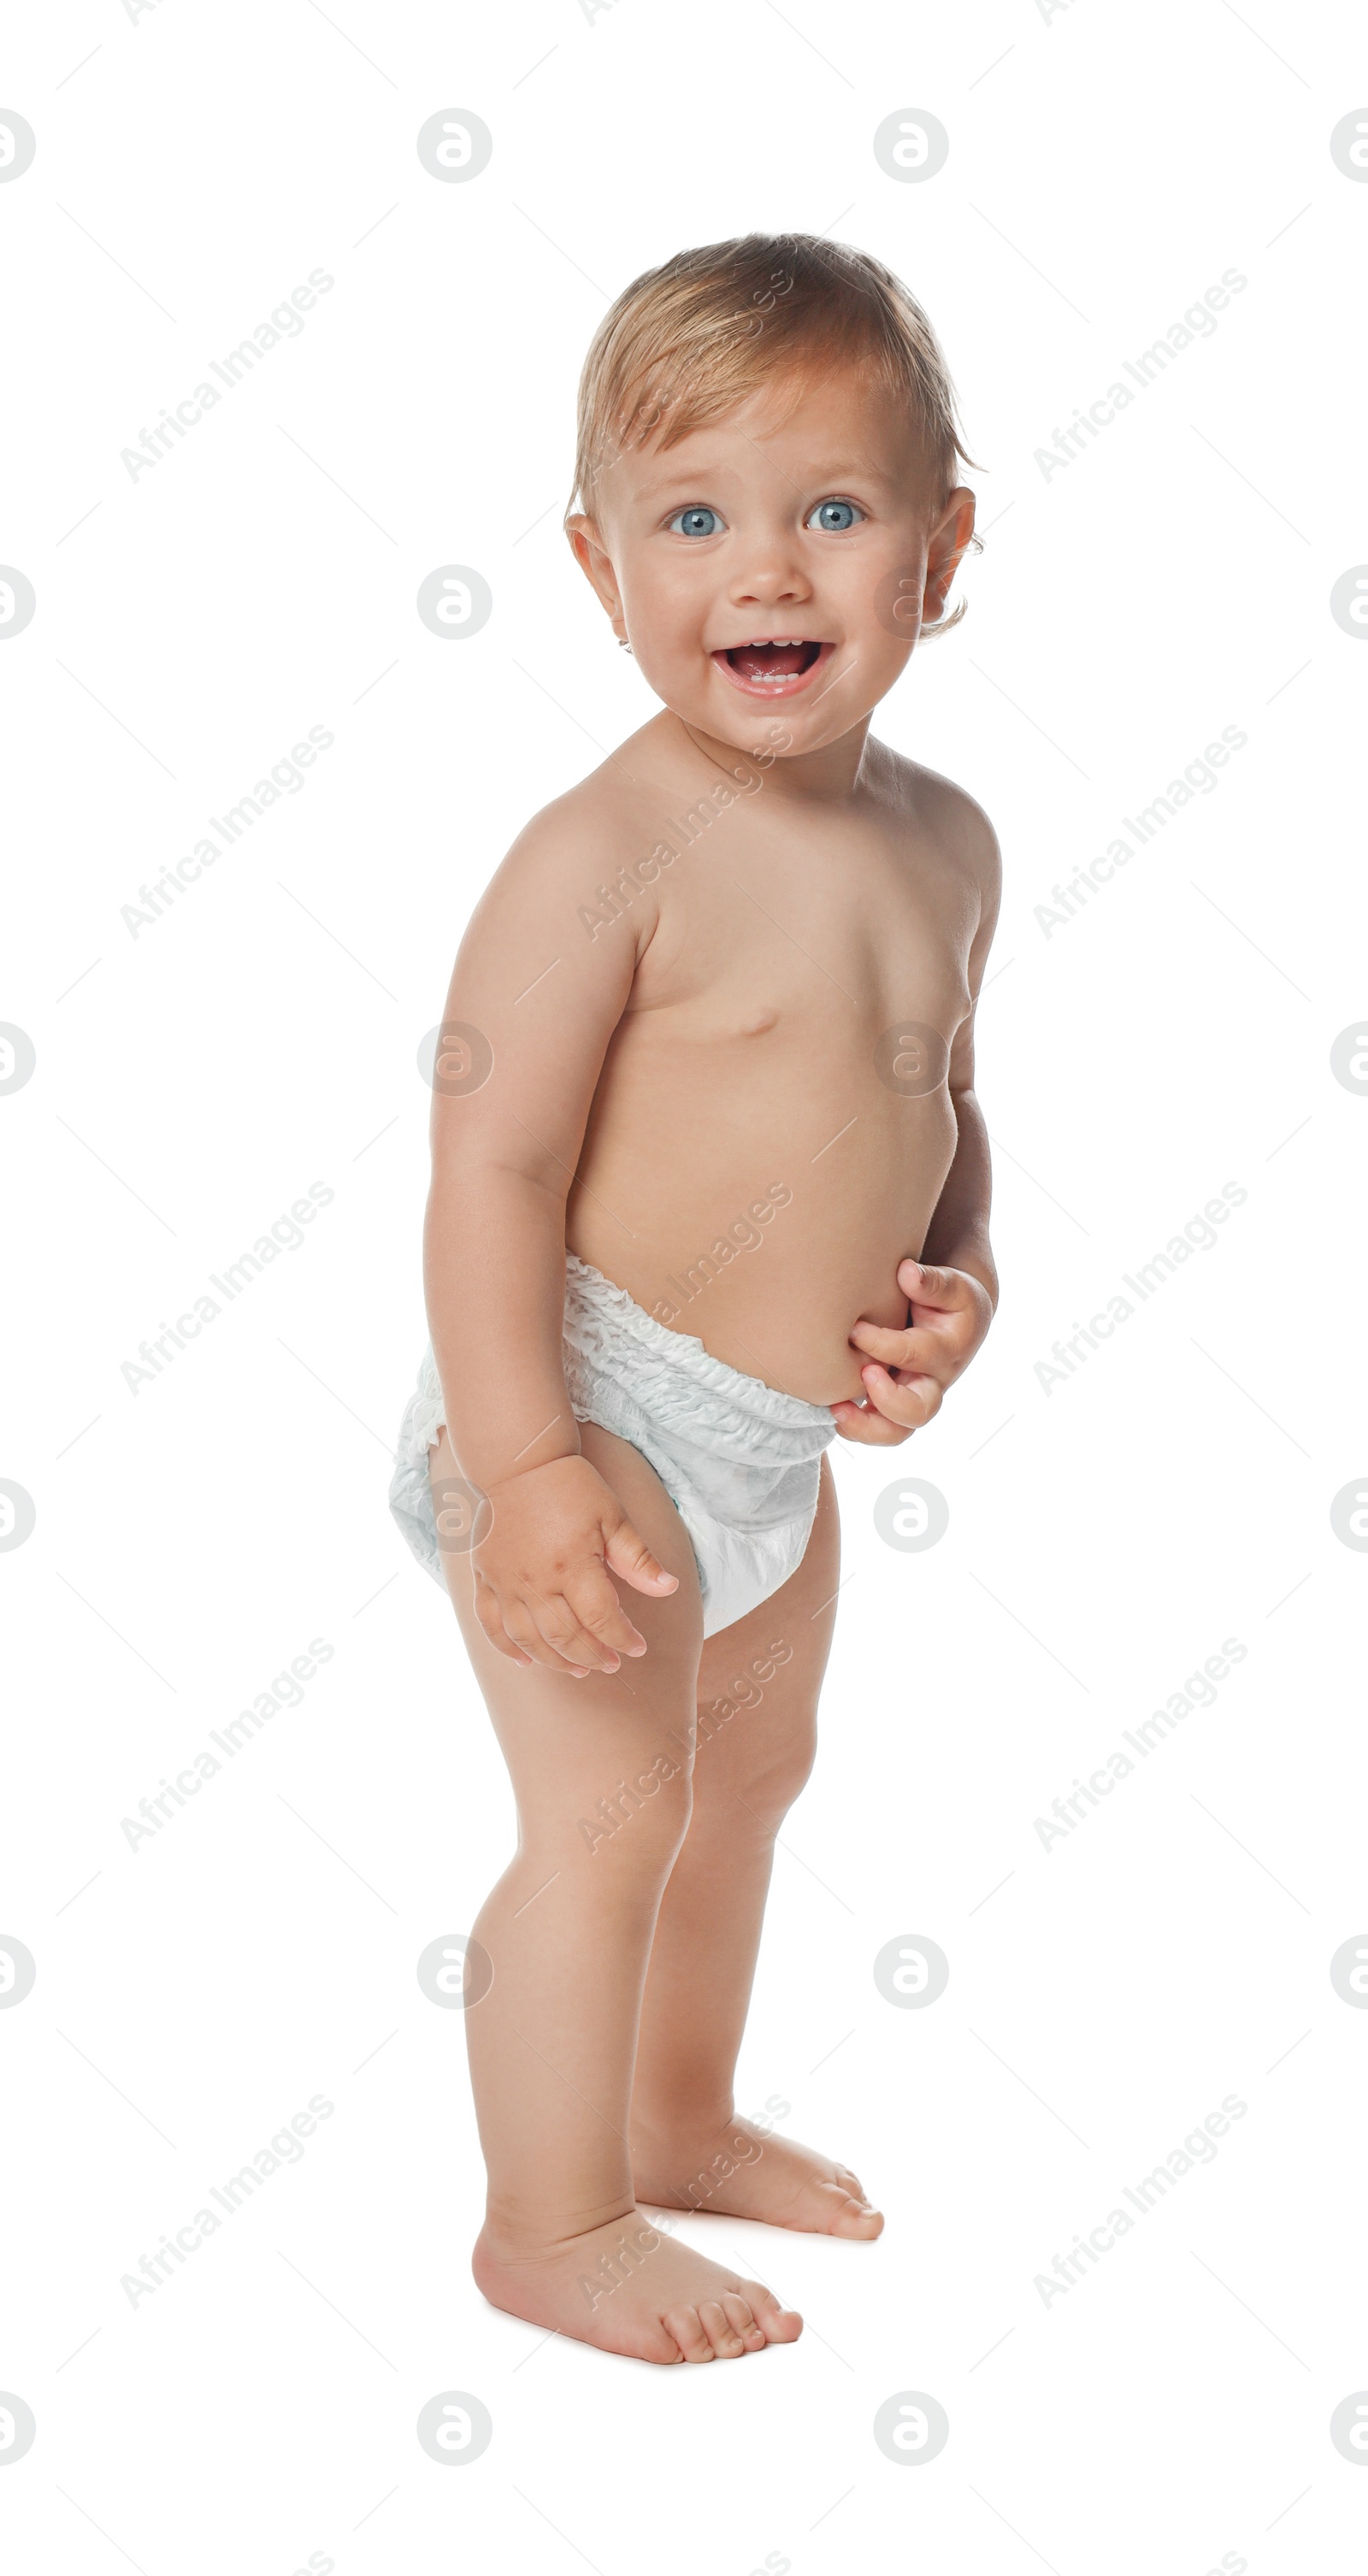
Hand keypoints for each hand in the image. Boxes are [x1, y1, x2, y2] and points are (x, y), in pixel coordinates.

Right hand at [473, 1453, 678, 1676]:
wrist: (516, 1462)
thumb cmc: (570, 1485)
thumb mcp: (612, 1515)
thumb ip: (638, 1557)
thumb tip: (669, 1588)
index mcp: (572, 1565)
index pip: (601, 1618)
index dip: (622, 1638)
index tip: (637, 1647)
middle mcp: (536, 1581)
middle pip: (566, 1636)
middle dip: (593, 1656)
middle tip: (611, 1665)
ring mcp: (506, 1583)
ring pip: (529, 1639)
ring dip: (555, 1661)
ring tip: (579, 1669)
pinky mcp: (485, 1578)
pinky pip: (491, 1625)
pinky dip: (507, 1648)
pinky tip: (525, 1662)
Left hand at [831, 1258, 994, 1445]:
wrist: (957, 1323)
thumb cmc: (950, 1301)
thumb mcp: (951, 1286)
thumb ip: (931, 1282)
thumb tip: (907, 1271)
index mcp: (946, 1351)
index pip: (916, 1354)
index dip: (883, 1345)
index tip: (855, 1330)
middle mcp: (933, 1383)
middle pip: (919, 1411)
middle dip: (887, 1400)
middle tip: (863, 1375)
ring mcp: (914, 1398)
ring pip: (898, 1432)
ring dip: (867, 1428)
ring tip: (837, 1411)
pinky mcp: (895, 1406)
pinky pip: (880, 1431)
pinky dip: (856, 1428)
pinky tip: (832, 1409)